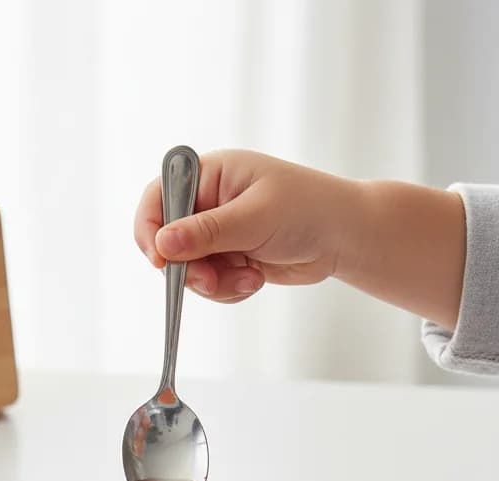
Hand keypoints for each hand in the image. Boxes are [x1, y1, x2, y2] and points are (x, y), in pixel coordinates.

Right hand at [133, 148, 464, 328]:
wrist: (346, 237)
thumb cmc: (309, 210)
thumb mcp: (254, 219)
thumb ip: (206, 233)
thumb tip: (163, 245)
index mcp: (210, 174)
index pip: (158, 199)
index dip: (152, 231)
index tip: (162, 262)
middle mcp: (209, 201)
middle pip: (170, 242)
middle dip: (190, 268)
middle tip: (211, 280)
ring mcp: (218, 231)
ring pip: (189, 269)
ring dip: (215, 283)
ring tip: (249, 277)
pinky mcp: (229, 256)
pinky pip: (210, 283)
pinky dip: (229, 288)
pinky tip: (256, 278)